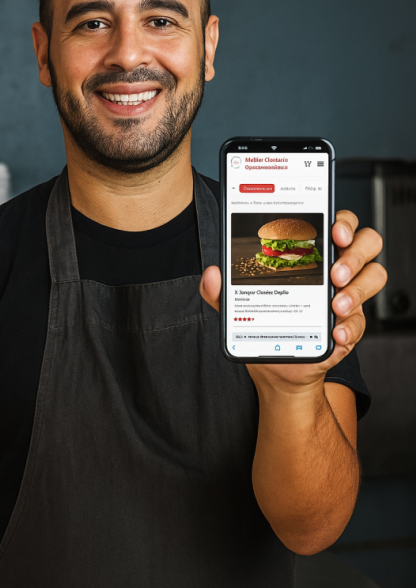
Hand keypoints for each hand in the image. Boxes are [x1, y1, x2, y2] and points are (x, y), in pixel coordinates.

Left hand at [199, 210, 386, 389]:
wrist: (278, 367)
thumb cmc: (266, 324)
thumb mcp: (238, 306)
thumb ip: (221, 290)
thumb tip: (212, 274)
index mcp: (312, 253)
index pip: (337, 223)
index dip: (342, 221)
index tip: (333, 230)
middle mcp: (335, 268)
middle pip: (367, 242)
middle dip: (354, 253)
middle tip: (334, 273)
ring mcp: (348, 295)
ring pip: (375, 274)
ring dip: (358, 288)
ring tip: (334, 305)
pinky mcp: (351, 323)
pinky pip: (363, 319)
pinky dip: (350, 325)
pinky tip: (334, 331)